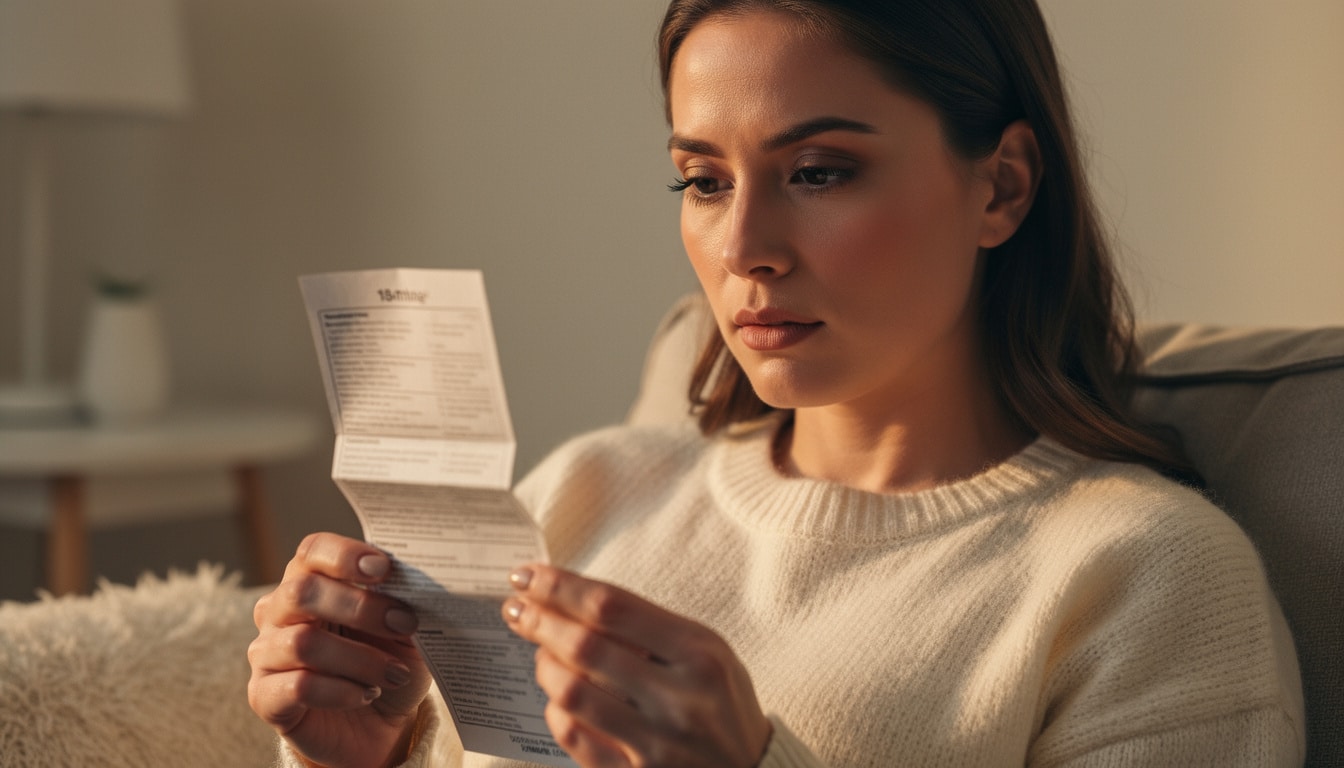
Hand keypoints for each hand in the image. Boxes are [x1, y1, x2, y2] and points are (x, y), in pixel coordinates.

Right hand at [248, 533, 431, 767]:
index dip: (345, 555)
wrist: (379, 726)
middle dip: (361, 607)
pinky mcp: (264, 697)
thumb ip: (405, 600)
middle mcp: (279, 612)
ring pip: (303, 642)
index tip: (384, 569)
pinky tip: (366, 695)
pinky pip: (298, 686)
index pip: (312, 551)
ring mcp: (266, 654)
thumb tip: (420, 580)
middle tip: (405, 624)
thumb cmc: (387, 663)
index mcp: (312, 581)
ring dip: (360, 659)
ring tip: (394, 673)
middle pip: (302, 591)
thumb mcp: (405, 629)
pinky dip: (342, 691)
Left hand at [503, 565, 770, 766]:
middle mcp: (678, 699)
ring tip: (541, 652)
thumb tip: (574, 599)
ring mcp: (655, 744)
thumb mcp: (708, 653)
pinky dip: (555, 709)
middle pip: (585, 646)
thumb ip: (650, 628)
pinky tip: (557, 697)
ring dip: (544, 665)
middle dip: (538, 620)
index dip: (561, 587)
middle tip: (515, 607)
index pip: (613, 607)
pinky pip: (573, 736)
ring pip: (571, 693)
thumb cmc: (722, 704)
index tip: (528, 575)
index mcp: (699, 655)